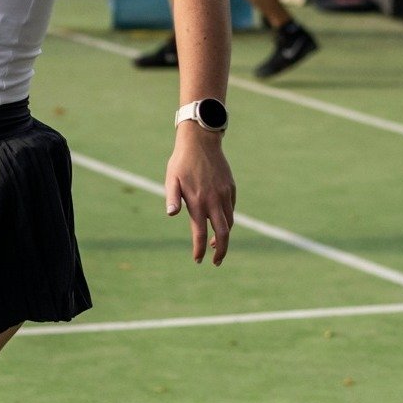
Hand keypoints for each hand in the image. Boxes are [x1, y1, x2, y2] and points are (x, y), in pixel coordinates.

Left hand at [165, 126, 235, 265]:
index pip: (200, 233)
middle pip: (223, 234)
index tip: (198, 260)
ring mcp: (224, 194)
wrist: (201, 140)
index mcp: (197, 201)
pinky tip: (219, 221)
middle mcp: (213, 200)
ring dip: (224, 237)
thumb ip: (172, 197)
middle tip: (216, 262)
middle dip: (220, 251)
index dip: (199, 249)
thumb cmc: (182, 161)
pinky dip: (227, 220)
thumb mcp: (171, 178)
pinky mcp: (230, 188)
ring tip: (215, 244)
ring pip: (229, 222)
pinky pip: (231, 209)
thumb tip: (171, 214)